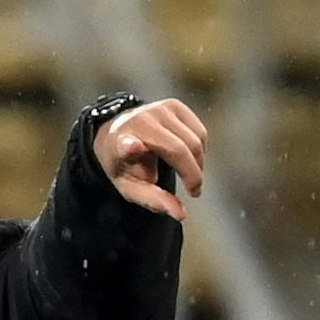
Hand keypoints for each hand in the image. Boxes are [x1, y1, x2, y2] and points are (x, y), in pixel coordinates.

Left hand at [92, 98, 207, 219]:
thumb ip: (154, 201)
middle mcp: (140, 122)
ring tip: (190, 176)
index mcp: (120, 144)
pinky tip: (188, 158)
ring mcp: (158, 109)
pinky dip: (200, 149)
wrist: (119, 133)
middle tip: (195, 192)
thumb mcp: (132, 188)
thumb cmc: (126, 166)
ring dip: (198, 163)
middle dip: (193, 174)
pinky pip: (200, 132)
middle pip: (180, 150)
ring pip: (195, 141)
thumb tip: (182, 214)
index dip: (129, 147)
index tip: (131, 146)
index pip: (124, 145)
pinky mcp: (174, 105)